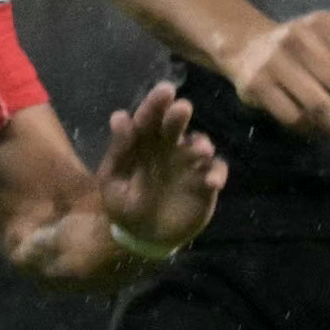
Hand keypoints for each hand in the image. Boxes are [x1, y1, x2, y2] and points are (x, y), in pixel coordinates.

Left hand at [97, 81, 224, 255]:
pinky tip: (211, 183)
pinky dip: (217, 174)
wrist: (145, 237)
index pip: (148, 119)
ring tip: (200, 150)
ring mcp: (189, 164)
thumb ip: (118, 151)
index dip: (155, 105)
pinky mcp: (206, 183)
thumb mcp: (113, 182)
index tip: (164, 92)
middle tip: (182, 109)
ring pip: (200, 145)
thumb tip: (119, 115)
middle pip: (175, 125)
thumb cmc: (126, 205)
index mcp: (143, 144)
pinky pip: (216, 172)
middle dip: (179, 115)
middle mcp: (169, 147)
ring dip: (201, 144)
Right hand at [223, 9, 329, 142]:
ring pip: (317, 104)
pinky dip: (309, 130)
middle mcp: (299, 38)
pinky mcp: (257, 86)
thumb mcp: (326, 38)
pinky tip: (317, 133)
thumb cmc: (298, 47)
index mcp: (322, 24)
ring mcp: (275, 62)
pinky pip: (292, 116)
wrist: (246, 45)